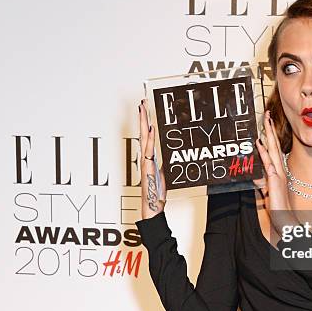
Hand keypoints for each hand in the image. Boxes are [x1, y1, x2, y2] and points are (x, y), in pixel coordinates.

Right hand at [138, 99, 166, 218]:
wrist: (153, 207)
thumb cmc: (157, 193)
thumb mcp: (165, 175)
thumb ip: (165, 163)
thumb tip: (169, 154)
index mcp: (150, 158)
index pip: (148, 136)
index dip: (147, 123)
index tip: (146, 110)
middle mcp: (146, 158)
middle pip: (143, 133)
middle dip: (143, 117)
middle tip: (142, 103)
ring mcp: (146, 162)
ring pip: (144, 139)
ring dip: (144, 123)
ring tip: (143, 109)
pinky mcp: (147, 167)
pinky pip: (149, 150)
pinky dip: (149, 140)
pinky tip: (150, 129)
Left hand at [253, 110, 298, 247]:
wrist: (284, 219)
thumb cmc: (278, 207)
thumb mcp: (267, 193)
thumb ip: (262, 184)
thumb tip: (256, 178)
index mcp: (278, 171)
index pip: (274, 150)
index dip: (271, 136)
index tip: (268, 123)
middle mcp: (280, 170)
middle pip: (275, 145)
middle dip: (271, 129)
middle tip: (267, 114)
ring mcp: (278, 173)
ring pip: (273, 150)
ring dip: (269, 135)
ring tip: (265, 121)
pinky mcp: (275, 180)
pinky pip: (268, 163)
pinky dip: (264, 152)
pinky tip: (259, 143)